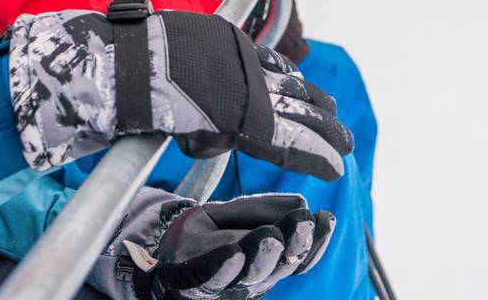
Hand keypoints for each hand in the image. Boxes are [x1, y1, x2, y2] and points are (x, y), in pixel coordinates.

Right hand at [7, 0, 351, 180]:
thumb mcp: (176, 54)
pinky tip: (331, 165)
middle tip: (338, 122)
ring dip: (324, 130)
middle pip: (292, 89)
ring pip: (298, 113)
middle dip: (317, 108)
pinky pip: (288, 139)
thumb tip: (201, 107)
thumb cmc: (137, 62)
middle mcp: (245, 63)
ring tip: (344, 142)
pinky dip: (312, 153)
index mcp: (227, 43)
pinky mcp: (247, 118)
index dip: (292, 85)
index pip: (272, 67)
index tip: (305, 93)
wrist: (129, 67)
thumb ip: (198, 74)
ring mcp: (248, 89)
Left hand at [90, 189, 335, 299]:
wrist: (161, 259)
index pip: (298, 255)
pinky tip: (233, 253)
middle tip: (303, 222)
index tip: (326, 218)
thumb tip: (302, 203)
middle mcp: (251, 278)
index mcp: (266, 260)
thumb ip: (262, 208)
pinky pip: (211, 275)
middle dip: (293, 245)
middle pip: (277, 266)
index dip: (315, 241)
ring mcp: (225, 284)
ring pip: (250, 275)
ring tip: (270, 235)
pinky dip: (223, 266)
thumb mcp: (233, 215)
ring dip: (262, 256)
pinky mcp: (197, 282)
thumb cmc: (204, 236)